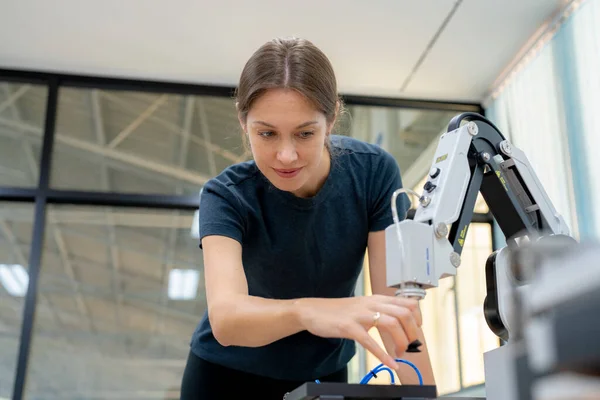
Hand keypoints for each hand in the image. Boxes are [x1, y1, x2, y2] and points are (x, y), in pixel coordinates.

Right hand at [295, 295, 421, 369]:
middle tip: (410, 345)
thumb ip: (379, 311)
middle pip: (403, 313)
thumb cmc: (338, 311)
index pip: (406, 302)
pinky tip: (390, 364)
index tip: (417, 330)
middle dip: (412, 332)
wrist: (312, 311)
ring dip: (401, 342)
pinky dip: (384, 355)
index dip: (417, 317)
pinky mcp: (349, 327)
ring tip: (400, 353)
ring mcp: (360, 314)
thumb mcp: (362, 306)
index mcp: (376, 299)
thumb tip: (397, 323)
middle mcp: (371, 304)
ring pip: (391, 323)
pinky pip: (370, 342)